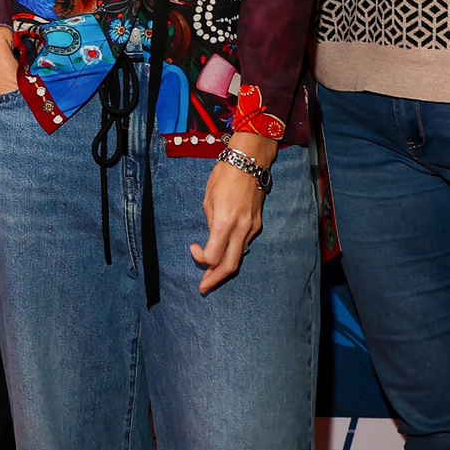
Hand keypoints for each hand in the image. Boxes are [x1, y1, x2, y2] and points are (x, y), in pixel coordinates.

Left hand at [191, 137, 272, 293]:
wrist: (249, 162)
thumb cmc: (224, 176)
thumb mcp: (208, 199)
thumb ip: (211, 223)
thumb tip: (211, 239)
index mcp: (225, 222)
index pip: (213, 256)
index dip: (200, 258)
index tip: (193, 248)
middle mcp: (241, 229)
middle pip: (230, 266)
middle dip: (215, 279)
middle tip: (203, 288)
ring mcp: (252, 228)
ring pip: (239, 256)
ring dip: (224, 267)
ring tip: (211, 273)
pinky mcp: (257, 224)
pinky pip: (244, 244)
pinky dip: (233, 251)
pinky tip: (224, 251)